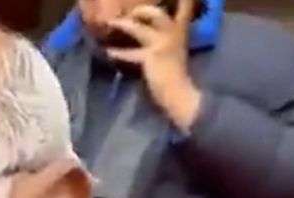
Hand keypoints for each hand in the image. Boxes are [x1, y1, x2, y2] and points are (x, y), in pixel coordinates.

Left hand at [105, 0, 202, 132]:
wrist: (180, 92)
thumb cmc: (175, 74)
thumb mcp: (174, 50)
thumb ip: (164, 39)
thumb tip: (148, 31)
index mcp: (180, 31)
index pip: (184, 9)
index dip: (182, 1)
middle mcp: (173, 33)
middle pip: (156, 13)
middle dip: (141, 10)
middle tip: (128, 13)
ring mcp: (162, 43)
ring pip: (138, 28)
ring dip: (122, 25)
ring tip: (110, 23)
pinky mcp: (151, 56)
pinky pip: (129, 53)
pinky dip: (118, 53)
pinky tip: (108, 51)